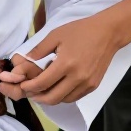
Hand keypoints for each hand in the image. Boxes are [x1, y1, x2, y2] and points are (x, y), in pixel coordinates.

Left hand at [0, 15, 122, 105]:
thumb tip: (23, 60)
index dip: (29, 88)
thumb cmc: (80, 31)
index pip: (42, 84)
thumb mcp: (55, 35)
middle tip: (30, 92)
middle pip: (52, 98)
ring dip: (51, 98)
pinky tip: (57, 88)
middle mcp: (77, 77)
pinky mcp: (94, 85)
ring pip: (64, 100)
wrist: (108, 33)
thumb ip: (38, 50)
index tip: (22, 86)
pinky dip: (64, 96)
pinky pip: (75, 97)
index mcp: (65, 64)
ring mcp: (87, 83)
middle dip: (37, 98)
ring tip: (42, 90)